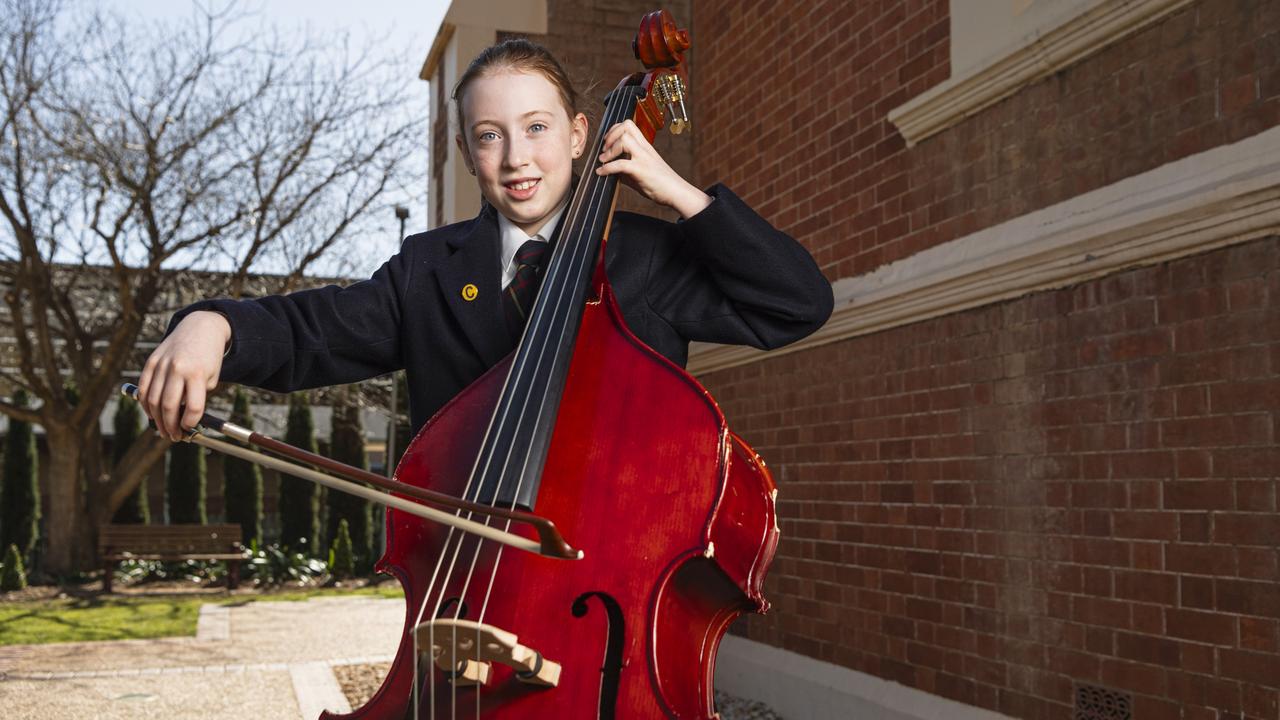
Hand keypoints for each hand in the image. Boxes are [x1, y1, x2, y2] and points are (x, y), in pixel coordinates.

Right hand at [136, 311, 229, 440]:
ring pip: (152, 400)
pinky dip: (145, 404)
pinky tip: (152, 414)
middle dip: (171, 427)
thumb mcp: (212, 377)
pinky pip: (143, 387)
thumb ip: (199, 397)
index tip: (189, 430)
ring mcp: (162, 364)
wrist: (200, 327)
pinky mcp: (151, 361)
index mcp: (197, 373)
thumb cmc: (209, 358)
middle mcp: (178, 369)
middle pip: (170, 406)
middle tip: (174, 437)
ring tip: (163, 430)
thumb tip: (183, 420)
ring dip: (157, 419)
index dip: (190, 423)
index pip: (193, 407)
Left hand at [595, 119, 710, 218]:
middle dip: (611, 135)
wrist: (677, 193)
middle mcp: (644, 148)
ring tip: (604, 160)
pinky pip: (621, 164)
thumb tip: (612, 172)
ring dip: (609, 149)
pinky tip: (602, 172)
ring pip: (624, 140)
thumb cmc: (663, 184)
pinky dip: (607, 168)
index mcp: (645, 146)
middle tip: (605, 148)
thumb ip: (627, 170)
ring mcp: (643, 158)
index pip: (629, 125)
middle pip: (626, 126)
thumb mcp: (642, 172)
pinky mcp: (641, 170)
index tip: (607, 141)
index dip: (614, 130)